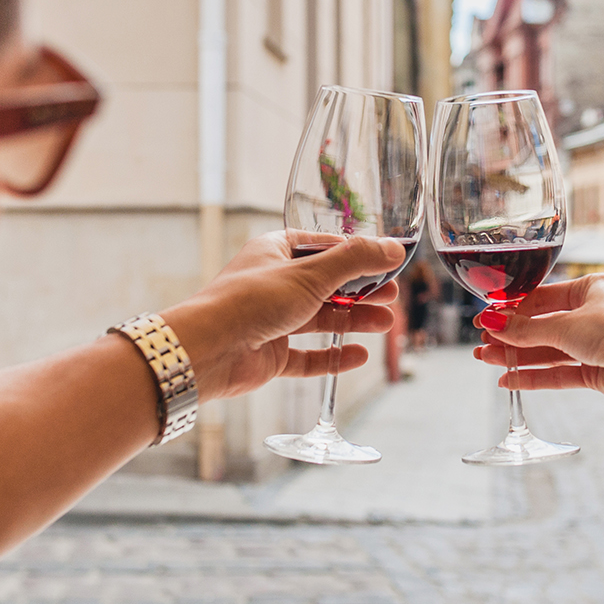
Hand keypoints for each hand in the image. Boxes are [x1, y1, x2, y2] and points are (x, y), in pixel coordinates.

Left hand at [163, 231, 404, 400]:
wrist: (209, 349)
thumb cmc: (250, 301)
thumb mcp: (310, 274)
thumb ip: (355, 261)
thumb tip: (394, 249)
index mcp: (275, 252)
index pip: (323, 247)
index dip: (355, 254)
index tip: (386, 261)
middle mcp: (274, 284)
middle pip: (327, 284)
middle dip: (361, 291)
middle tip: (391, 295)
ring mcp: (272, 320)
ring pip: (321, 319)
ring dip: (354, 320)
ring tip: (386, 324)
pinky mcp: (271, 354)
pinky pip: (309, 356)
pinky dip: (333, 356)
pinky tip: (359, 355)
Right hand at [472, 273, 603, 402]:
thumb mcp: (565, 324)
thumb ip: (527, 329)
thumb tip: (494, 324)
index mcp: (592, 288)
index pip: (542, 298)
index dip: (512, 310)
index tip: (487, 319)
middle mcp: (594, 315)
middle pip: (543, 327)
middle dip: (511, 336)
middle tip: (482, 342)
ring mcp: (595, 345)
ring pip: (548, 351)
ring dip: (517, 356)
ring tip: (487, 359)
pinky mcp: (597, 373)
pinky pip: (559, 374)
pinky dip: (535, 376)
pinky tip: (509, 378)